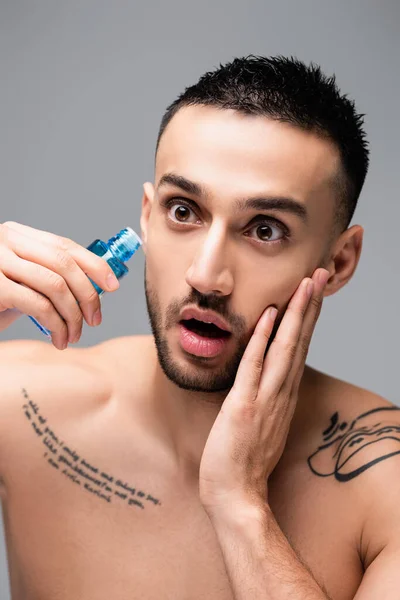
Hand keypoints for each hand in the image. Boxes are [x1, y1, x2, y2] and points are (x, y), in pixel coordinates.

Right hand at [0, 222, 119, 348]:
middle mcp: (5, 241)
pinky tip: (59, 339)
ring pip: (55, 285)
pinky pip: (38, 305)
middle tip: (96, 319)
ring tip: (75, 335)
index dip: (94, 264)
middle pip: (64, 263)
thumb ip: (47, 276)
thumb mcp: (21, 281)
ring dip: (73, 315)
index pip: (64, 245)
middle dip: (88, 294)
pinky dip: (56, 325)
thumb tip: (94, 285)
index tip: (113, 285)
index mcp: (16, 236)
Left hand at [199, 268, 329, 515]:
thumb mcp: (262, 422)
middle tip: (320, 274)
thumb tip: (263, 374)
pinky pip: (255, 368)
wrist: (236, 495)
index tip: (313, 291)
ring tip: (306, 285)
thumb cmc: (244, 459)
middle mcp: (281, 393)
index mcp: (284, 394)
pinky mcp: (245, 407)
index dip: (308, 317)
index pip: (300, 347)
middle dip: (310, 305)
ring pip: (286, 349)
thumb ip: (266, 396)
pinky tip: (269, 317)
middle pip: (300, 341)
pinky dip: (263, 341)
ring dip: (295, 314)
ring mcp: (266, 399)